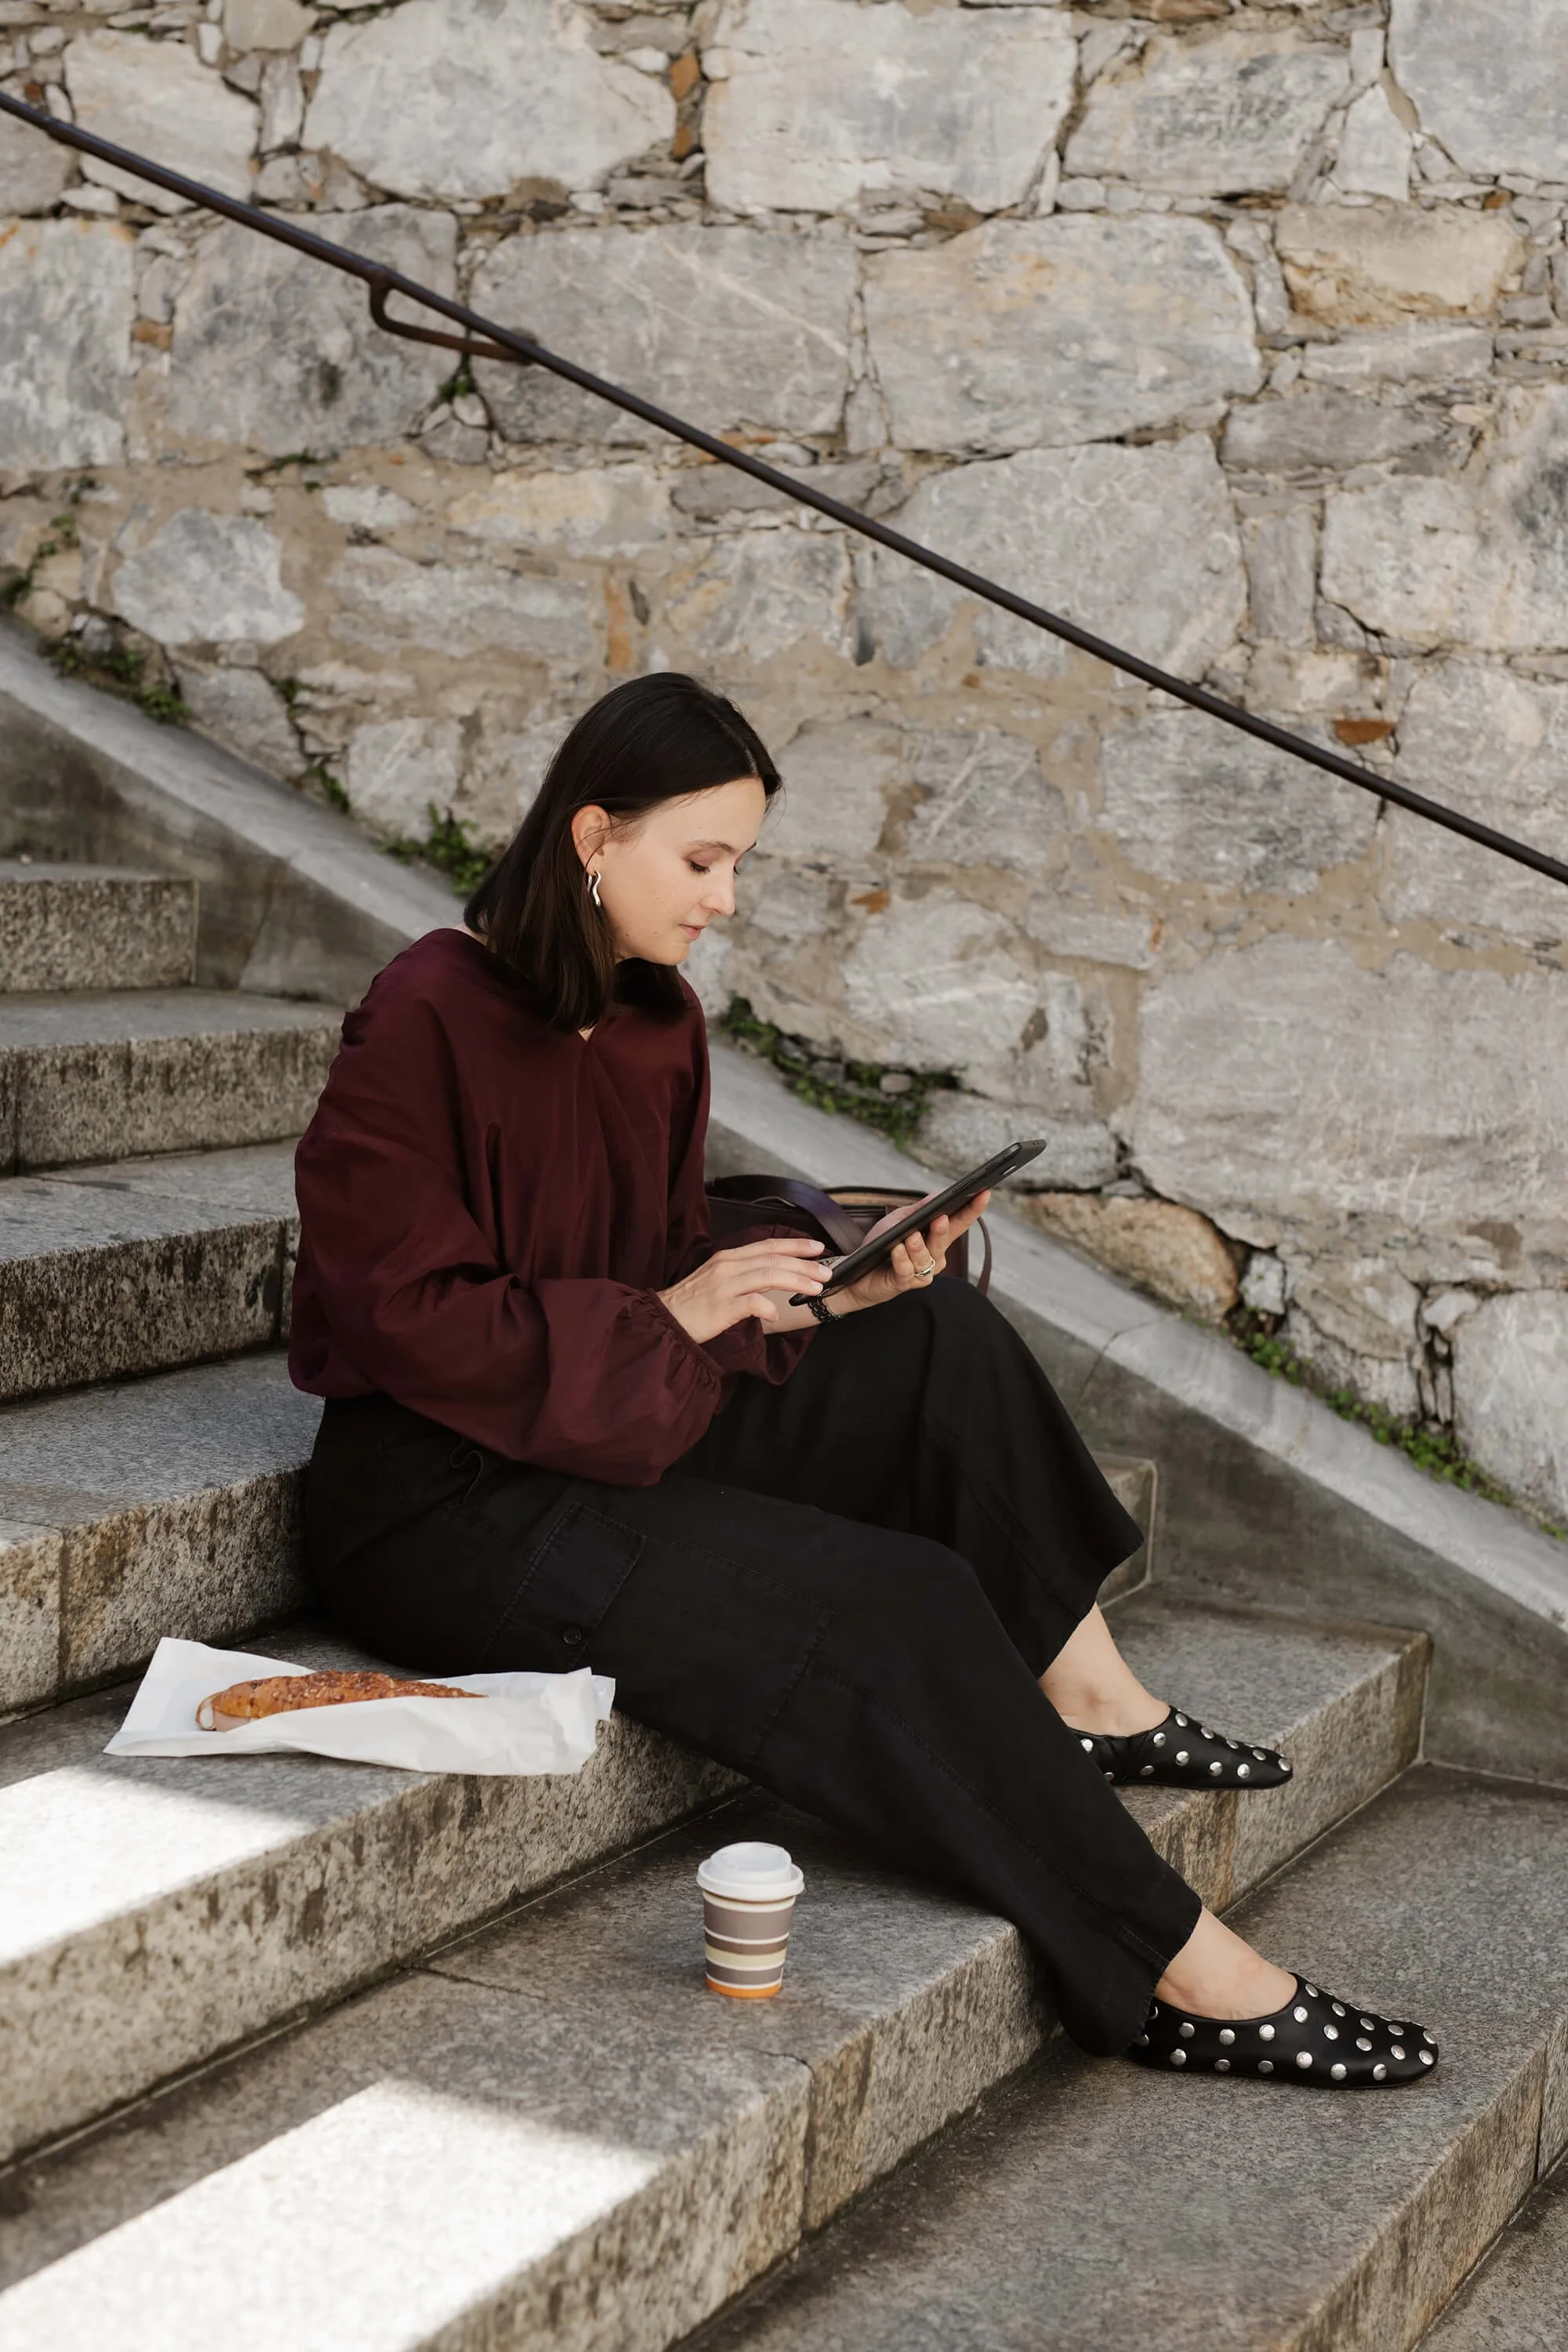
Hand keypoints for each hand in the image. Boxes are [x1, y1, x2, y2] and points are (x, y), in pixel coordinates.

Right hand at [657, 1236, 827, 1344]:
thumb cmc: (693, 1303)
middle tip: (826, 1272)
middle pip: (772, 1259)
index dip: (794, 1245)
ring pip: (767, 1276)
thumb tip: (774, 1275)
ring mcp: (724, 1286)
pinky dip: (767, 1307)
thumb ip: (744, 1274)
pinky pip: (750, 1304)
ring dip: (795, 1281)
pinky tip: (776, 1314)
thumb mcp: (718, 1279)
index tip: (817, 1248)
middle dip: (803, 1265)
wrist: (665, 1319)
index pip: (767, 1246)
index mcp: (728, 1258)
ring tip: (815, 1289)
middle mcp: (727, 1267)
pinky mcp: (720, 1307)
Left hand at [831, 1188, 991, 1314]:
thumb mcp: (898, 1221)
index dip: (972, 1210)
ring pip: (925, 1259)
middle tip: (940, 1218)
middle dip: (943, 1230)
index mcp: (936, 1240)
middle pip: (943, 1242)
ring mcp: (920, 1273)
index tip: (984, 1193)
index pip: (958, 1223)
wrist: (856, 1271)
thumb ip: (919, 1210)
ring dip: (918, 1247)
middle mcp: (934, 1258)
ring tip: (910, 1236)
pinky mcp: (903, 1284)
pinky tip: (896, 1249)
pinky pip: (906, 1271)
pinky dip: (901, 1259)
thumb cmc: (881, 1245)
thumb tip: (940, 1194)